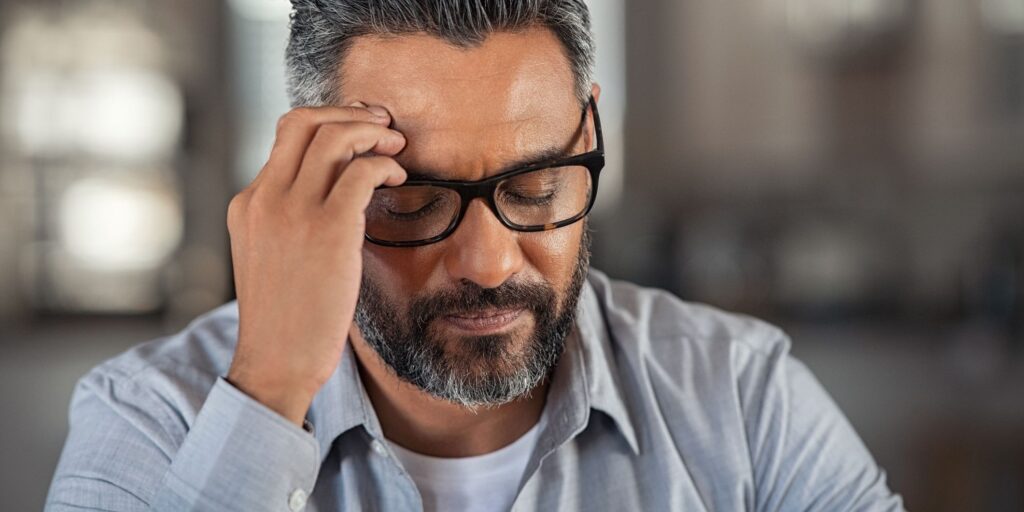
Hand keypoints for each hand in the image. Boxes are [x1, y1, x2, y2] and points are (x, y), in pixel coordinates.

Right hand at [225, 103, 406, 425]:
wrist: (276, 364)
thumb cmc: (287, 318)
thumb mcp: (273, 257)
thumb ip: (290, 220)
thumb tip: (338, 191)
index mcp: (248, 203)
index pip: (286, 135)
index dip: (329, 121)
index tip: (361, 129)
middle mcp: (264, 198)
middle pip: (305, 120)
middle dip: (351, 115)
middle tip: (384, 128)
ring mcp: (292, 211)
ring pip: (334, 136)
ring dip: (373, 133)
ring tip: (397, 149)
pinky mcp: (327, 229)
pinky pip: (362, 171)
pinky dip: (386, 164)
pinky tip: (399, 179)